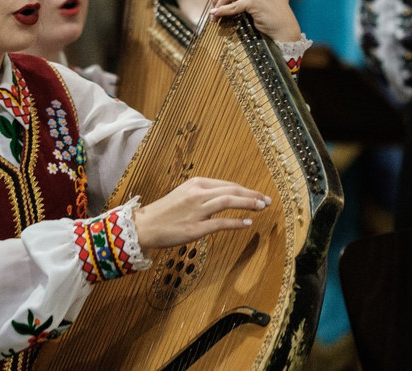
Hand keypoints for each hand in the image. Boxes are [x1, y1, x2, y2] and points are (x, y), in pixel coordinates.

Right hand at [133, 177, 270, 252]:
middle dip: (252, 194)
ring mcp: (197, 210)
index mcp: (195, 184)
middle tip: (267, 200)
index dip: (245, 189)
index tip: (258, 194)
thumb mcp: (183, 195)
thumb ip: (202, 194)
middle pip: (231, 190)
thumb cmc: (164, 212)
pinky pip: (220, 223)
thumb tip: (223, 197)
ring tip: (261, 207)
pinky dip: (236, 222)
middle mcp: (197, 194)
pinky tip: (247, 223)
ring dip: (248, 203)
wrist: (145, 226)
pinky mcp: (195, 228)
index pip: (227, 184)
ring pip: (228, 202)